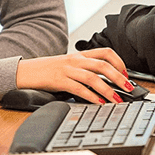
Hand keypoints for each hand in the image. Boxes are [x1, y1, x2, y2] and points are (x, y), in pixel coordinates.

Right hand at [14, 48, 131, 103]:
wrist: (26, 71)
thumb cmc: (47, 70)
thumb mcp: (68, 64)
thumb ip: (84, 69)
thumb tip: (104, 81)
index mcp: (79, 55)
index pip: (105, 52)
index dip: (119, 62)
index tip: (126, 74)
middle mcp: (75, 60)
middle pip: (103, 65)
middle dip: (119, 78)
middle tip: (129, 88)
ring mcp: (67, 70)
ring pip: (93, 77)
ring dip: (108, 90)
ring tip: (117, 99)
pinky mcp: (59, 81)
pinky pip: (79, 88)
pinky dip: (91, 96)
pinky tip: (99, 103)